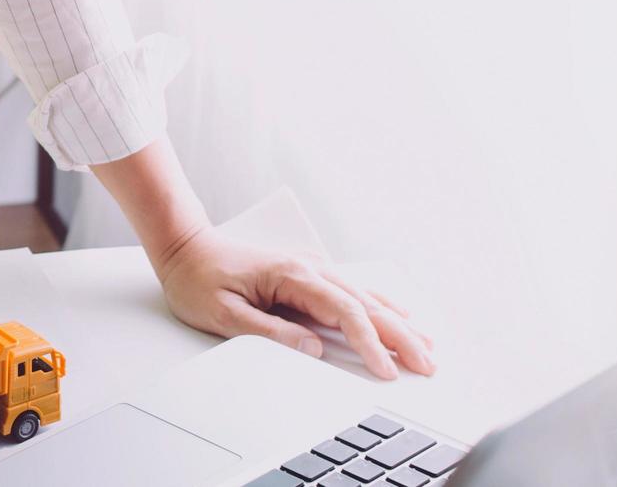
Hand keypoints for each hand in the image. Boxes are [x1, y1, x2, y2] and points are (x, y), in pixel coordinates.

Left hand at [150, 225, 437, 379]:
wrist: (188, 248)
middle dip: (401, 336)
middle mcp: (311, 269)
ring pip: (368, 298)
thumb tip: (313, 349)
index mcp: (293, 276)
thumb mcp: (224, 314)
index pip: (345, 313)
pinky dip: (383, 308)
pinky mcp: (311, 277)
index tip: (387, 369)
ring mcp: (314, 270)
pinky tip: (401, 317)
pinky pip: (356, 293)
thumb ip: (269, 331)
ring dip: (400, 322)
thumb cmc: (200, 279)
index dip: (370, 344)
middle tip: (427, 364)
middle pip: (367, 305)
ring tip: (428, 345)